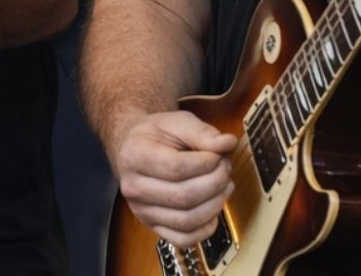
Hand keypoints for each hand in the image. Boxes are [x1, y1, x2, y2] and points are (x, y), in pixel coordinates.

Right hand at [110, 110, 237, 247]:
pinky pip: (183, 239)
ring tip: (223, 186)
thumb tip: (227, 143)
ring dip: (215, 205)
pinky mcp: (152, 226)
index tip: (219, 155)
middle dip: (215, 183)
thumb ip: (202, 132)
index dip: (207, 163)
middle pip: (183, 196)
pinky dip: (205, 229)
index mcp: (134, 156)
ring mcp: (141, 210)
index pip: (176, 168)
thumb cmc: (157, 135)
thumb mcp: (177, 122)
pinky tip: (213, 210)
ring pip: (186, 220)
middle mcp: (133, 187)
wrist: (136, 148)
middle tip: (225, 168)